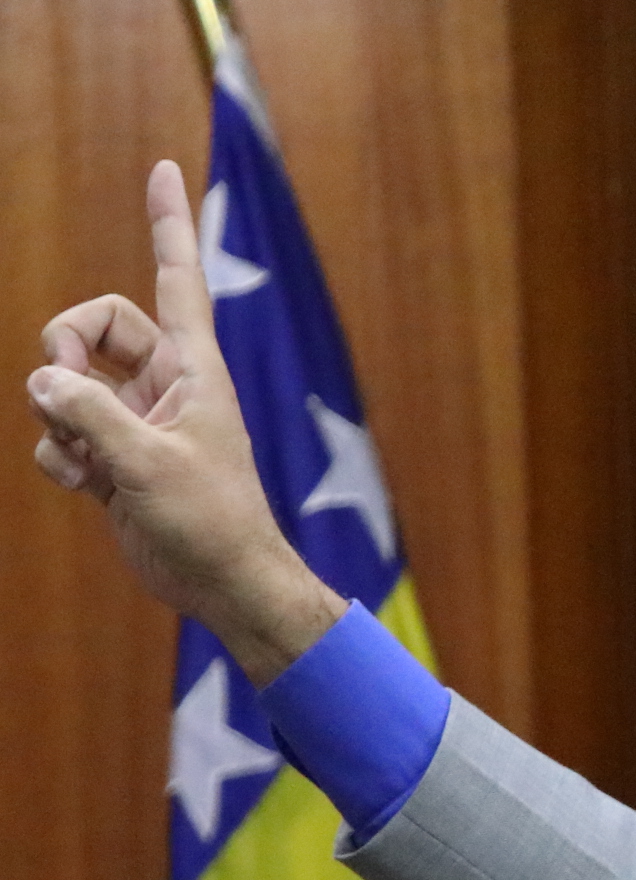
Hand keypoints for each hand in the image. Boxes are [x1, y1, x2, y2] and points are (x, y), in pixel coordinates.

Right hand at [26, 160, 340, 682]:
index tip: (165, 167)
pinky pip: (61, 433)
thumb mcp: (146, 462)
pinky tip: (90, 488)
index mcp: (193, 368)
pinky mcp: (116, 455)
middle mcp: (164, 383)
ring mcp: (137, 418)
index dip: (167, 223)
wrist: (220, 583)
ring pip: (65, 384)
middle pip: (89, 326)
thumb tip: (41, 379)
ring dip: (59, 419)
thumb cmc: (210, 522)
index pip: (176, 278)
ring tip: (95, 463)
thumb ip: (88, 413)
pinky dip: (61, 457)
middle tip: (62, 392)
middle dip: (61, 351)